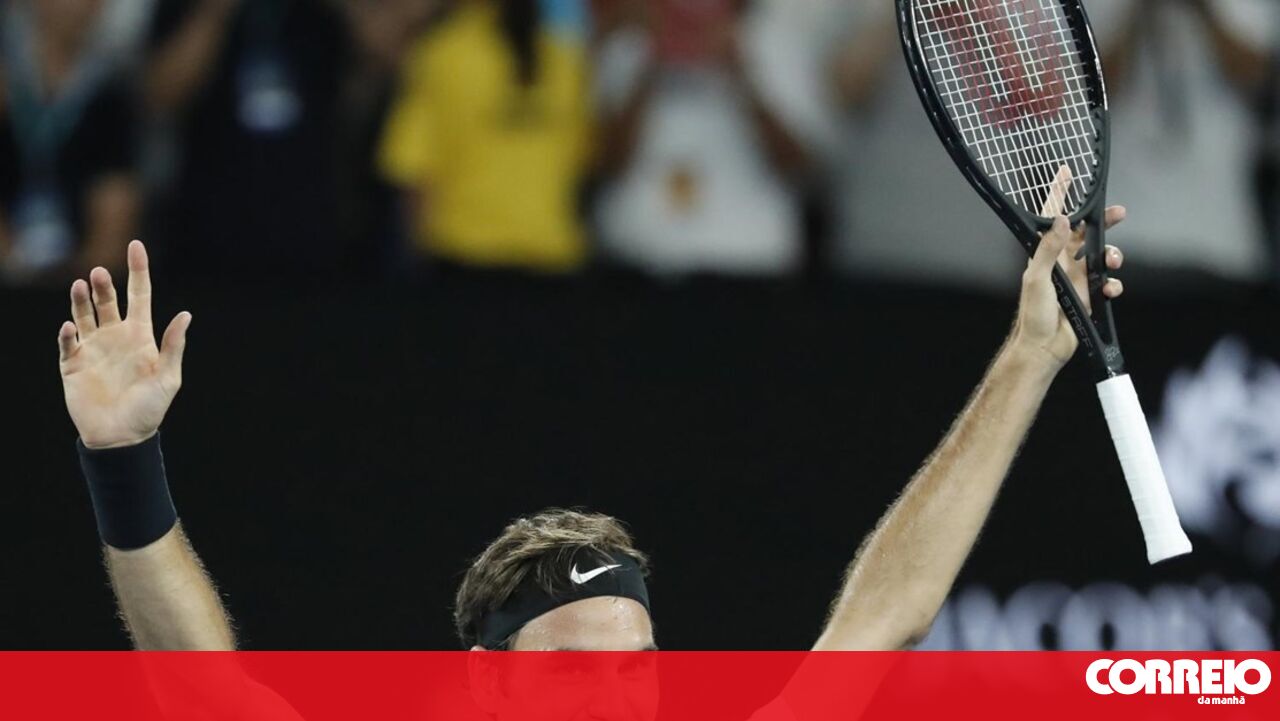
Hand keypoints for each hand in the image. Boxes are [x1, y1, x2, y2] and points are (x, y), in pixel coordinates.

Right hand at [58, 241, 191, 448]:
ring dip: (81, 300)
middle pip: (108, 301)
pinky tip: (70, 326)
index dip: (138, 271)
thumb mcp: (168, 378)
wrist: (121, 438)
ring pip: (84, 315)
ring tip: (82, 285)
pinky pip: (67, 343)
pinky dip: (68, 333)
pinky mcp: (73, 364)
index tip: (136, 245)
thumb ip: (174, 346)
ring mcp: (93, 349)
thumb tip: (186, 315)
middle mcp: (115, 337)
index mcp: (140, 336)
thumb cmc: (149, 410)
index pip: (140, 295)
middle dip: (103, 285)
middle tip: (98, 274)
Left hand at [1011, 166, 1125, 368]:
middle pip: (1087, 232)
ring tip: (1113, 262)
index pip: (1053, 217)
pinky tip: (1111, 290)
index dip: (1060, 194)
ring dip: (1114, 255)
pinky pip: (1109, 282)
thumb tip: (1063, 220)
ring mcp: (1077, 278)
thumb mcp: (1036, 278)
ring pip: (1102, 255)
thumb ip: (1048, 250)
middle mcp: (1062, 262)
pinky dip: (1114, 284)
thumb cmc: (1033, 314)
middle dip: (1104, 221)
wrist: (1044, 347)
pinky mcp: (1089, 295)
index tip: (1067, 171)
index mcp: (1046, 254)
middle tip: (1119, 213)